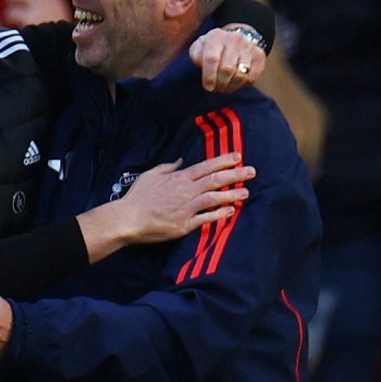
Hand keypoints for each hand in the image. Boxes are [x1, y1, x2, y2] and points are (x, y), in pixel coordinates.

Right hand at [117, 154, 254, 243]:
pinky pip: (206, 218)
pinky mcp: (185, 225)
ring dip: (232, 194)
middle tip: (252, 171)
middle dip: (235, 174)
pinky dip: (219, 214)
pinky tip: (230, 211)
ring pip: (214, 198)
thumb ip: (168, 167)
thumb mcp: (151, 175)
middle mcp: (185, 191)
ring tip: (246, 192)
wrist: (128, 219)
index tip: (238, 156)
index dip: (223, 160)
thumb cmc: (137, 196)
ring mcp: (186, 208)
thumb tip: (182, 161)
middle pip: (215, 180)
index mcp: (178, 178)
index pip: (205, 166)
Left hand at [189, 27, 266, 91]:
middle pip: (227, 69)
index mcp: (216, 36)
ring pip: (240, 75)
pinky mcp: (260, 55)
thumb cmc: (212, 48)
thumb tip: (202, 65)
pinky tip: (235, 83)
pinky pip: (252, 77)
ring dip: (231, 86)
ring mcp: (249, 46)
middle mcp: (234, 38)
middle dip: (220, 83)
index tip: (208, 87)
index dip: (209, 76)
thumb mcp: (199, 48)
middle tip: (216, 88)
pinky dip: (243, 85)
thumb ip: (196, 56)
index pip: (211, 59)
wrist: (234, 39)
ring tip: (224, 87)